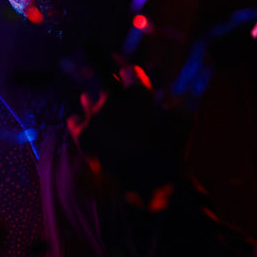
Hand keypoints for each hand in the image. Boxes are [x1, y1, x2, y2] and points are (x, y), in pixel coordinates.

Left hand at [69, 71, 192, 200]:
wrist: (150, 185)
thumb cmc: (170, 151)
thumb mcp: (182, 121)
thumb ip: (170, 101)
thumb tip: (161, 96)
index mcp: (137, 94)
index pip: (129, 72)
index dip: (133, 77)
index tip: (133, 81)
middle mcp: (112, 101)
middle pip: (107, 86)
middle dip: (116, 95)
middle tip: (124, 108)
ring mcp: (94, 118)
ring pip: (87, 99)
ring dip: (97, 106)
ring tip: (107, 119)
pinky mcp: (83, 136)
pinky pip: (74, 119)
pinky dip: (81, 123)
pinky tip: (92, 128)